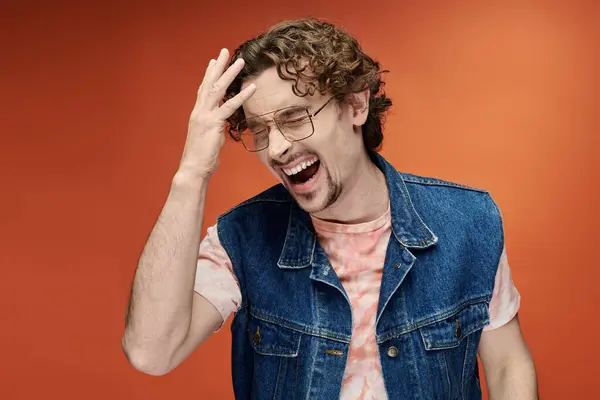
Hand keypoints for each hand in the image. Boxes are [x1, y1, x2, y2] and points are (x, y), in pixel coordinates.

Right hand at [179, 48, 255, 177]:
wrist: (193, 169)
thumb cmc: (201, 158)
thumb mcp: (208, 139)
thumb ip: (215, 129)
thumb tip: (220, 128)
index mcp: (198, 114)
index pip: (203, 90)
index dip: (209, 75)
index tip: (214, 61)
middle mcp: (200, 111)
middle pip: (209, 83)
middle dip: (218, 66)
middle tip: (225, 51)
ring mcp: (205, 116)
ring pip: (218, 90)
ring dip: (230, 74)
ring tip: (240, 62)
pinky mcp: (213, 124)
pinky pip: (229, 106)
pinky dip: (241, 96)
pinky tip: (251, 87)